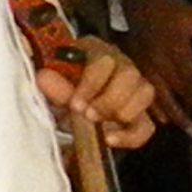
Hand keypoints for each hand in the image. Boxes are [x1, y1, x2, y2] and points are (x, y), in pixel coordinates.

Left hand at [35, 37, 155, 149]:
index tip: (76, 105)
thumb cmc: (60, 86)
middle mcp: (120, 64)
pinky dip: (131, 136)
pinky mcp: (140, 114)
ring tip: (99, 127)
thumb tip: (43, 77)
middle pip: (130, 75)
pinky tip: (111, 140)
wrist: (64, 104)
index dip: (92, 84)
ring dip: (123, 113)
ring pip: (145, 94)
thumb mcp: (52, 86)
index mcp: (96, 51)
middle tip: (89, 116)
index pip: (104, 61)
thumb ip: (51, 84)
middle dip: (109, 100)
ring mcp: (134, 88)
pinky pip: (147, 125)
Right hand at [119, 0, 191, 134]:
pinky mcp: (133, 65)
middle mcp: (157, 59)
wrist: (141, 0)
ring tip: (186, 129)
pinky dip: (153, 106)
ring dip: (171, 114)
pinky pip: (143, 90)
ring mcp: (143, 63)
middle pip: (174, 93)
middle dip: (188, 114)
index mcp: (175, 48)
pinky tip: (163, 118)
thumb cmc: (176, 11)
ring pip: (156, 94)